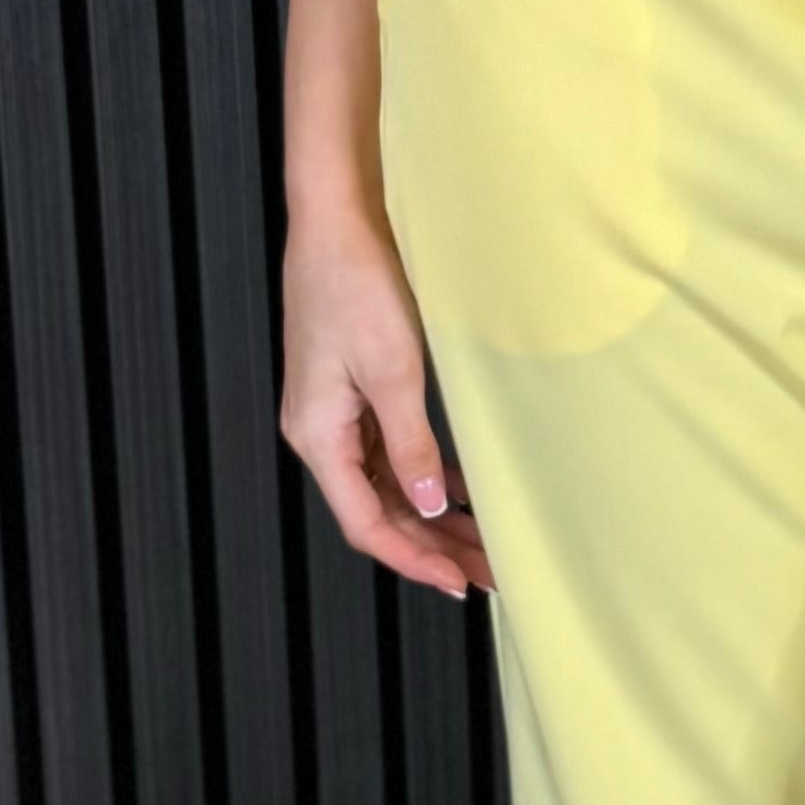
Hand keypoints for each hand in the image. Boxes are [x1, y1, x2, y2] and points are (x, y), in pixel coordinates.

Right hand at [280, 208, 493, 596]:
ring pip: (384, 483)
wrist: (335, 221)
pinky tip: (456, 490)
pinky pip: (385, 451)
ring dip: (429, 514)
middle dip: (431, 544)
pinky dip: (421, 475)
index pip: (366, 523)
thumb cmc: (355, 284)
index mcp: (318, 436)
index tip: (456, 583)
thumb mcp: (393, 371)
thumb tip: (426, 505)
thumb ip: (411, 445)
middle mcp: (319, 432)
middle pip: (377, 509)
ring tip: (480, 542)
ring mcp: (333, 412)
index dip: (413, 559)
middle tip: (485, 571)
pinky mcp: (349, 390)